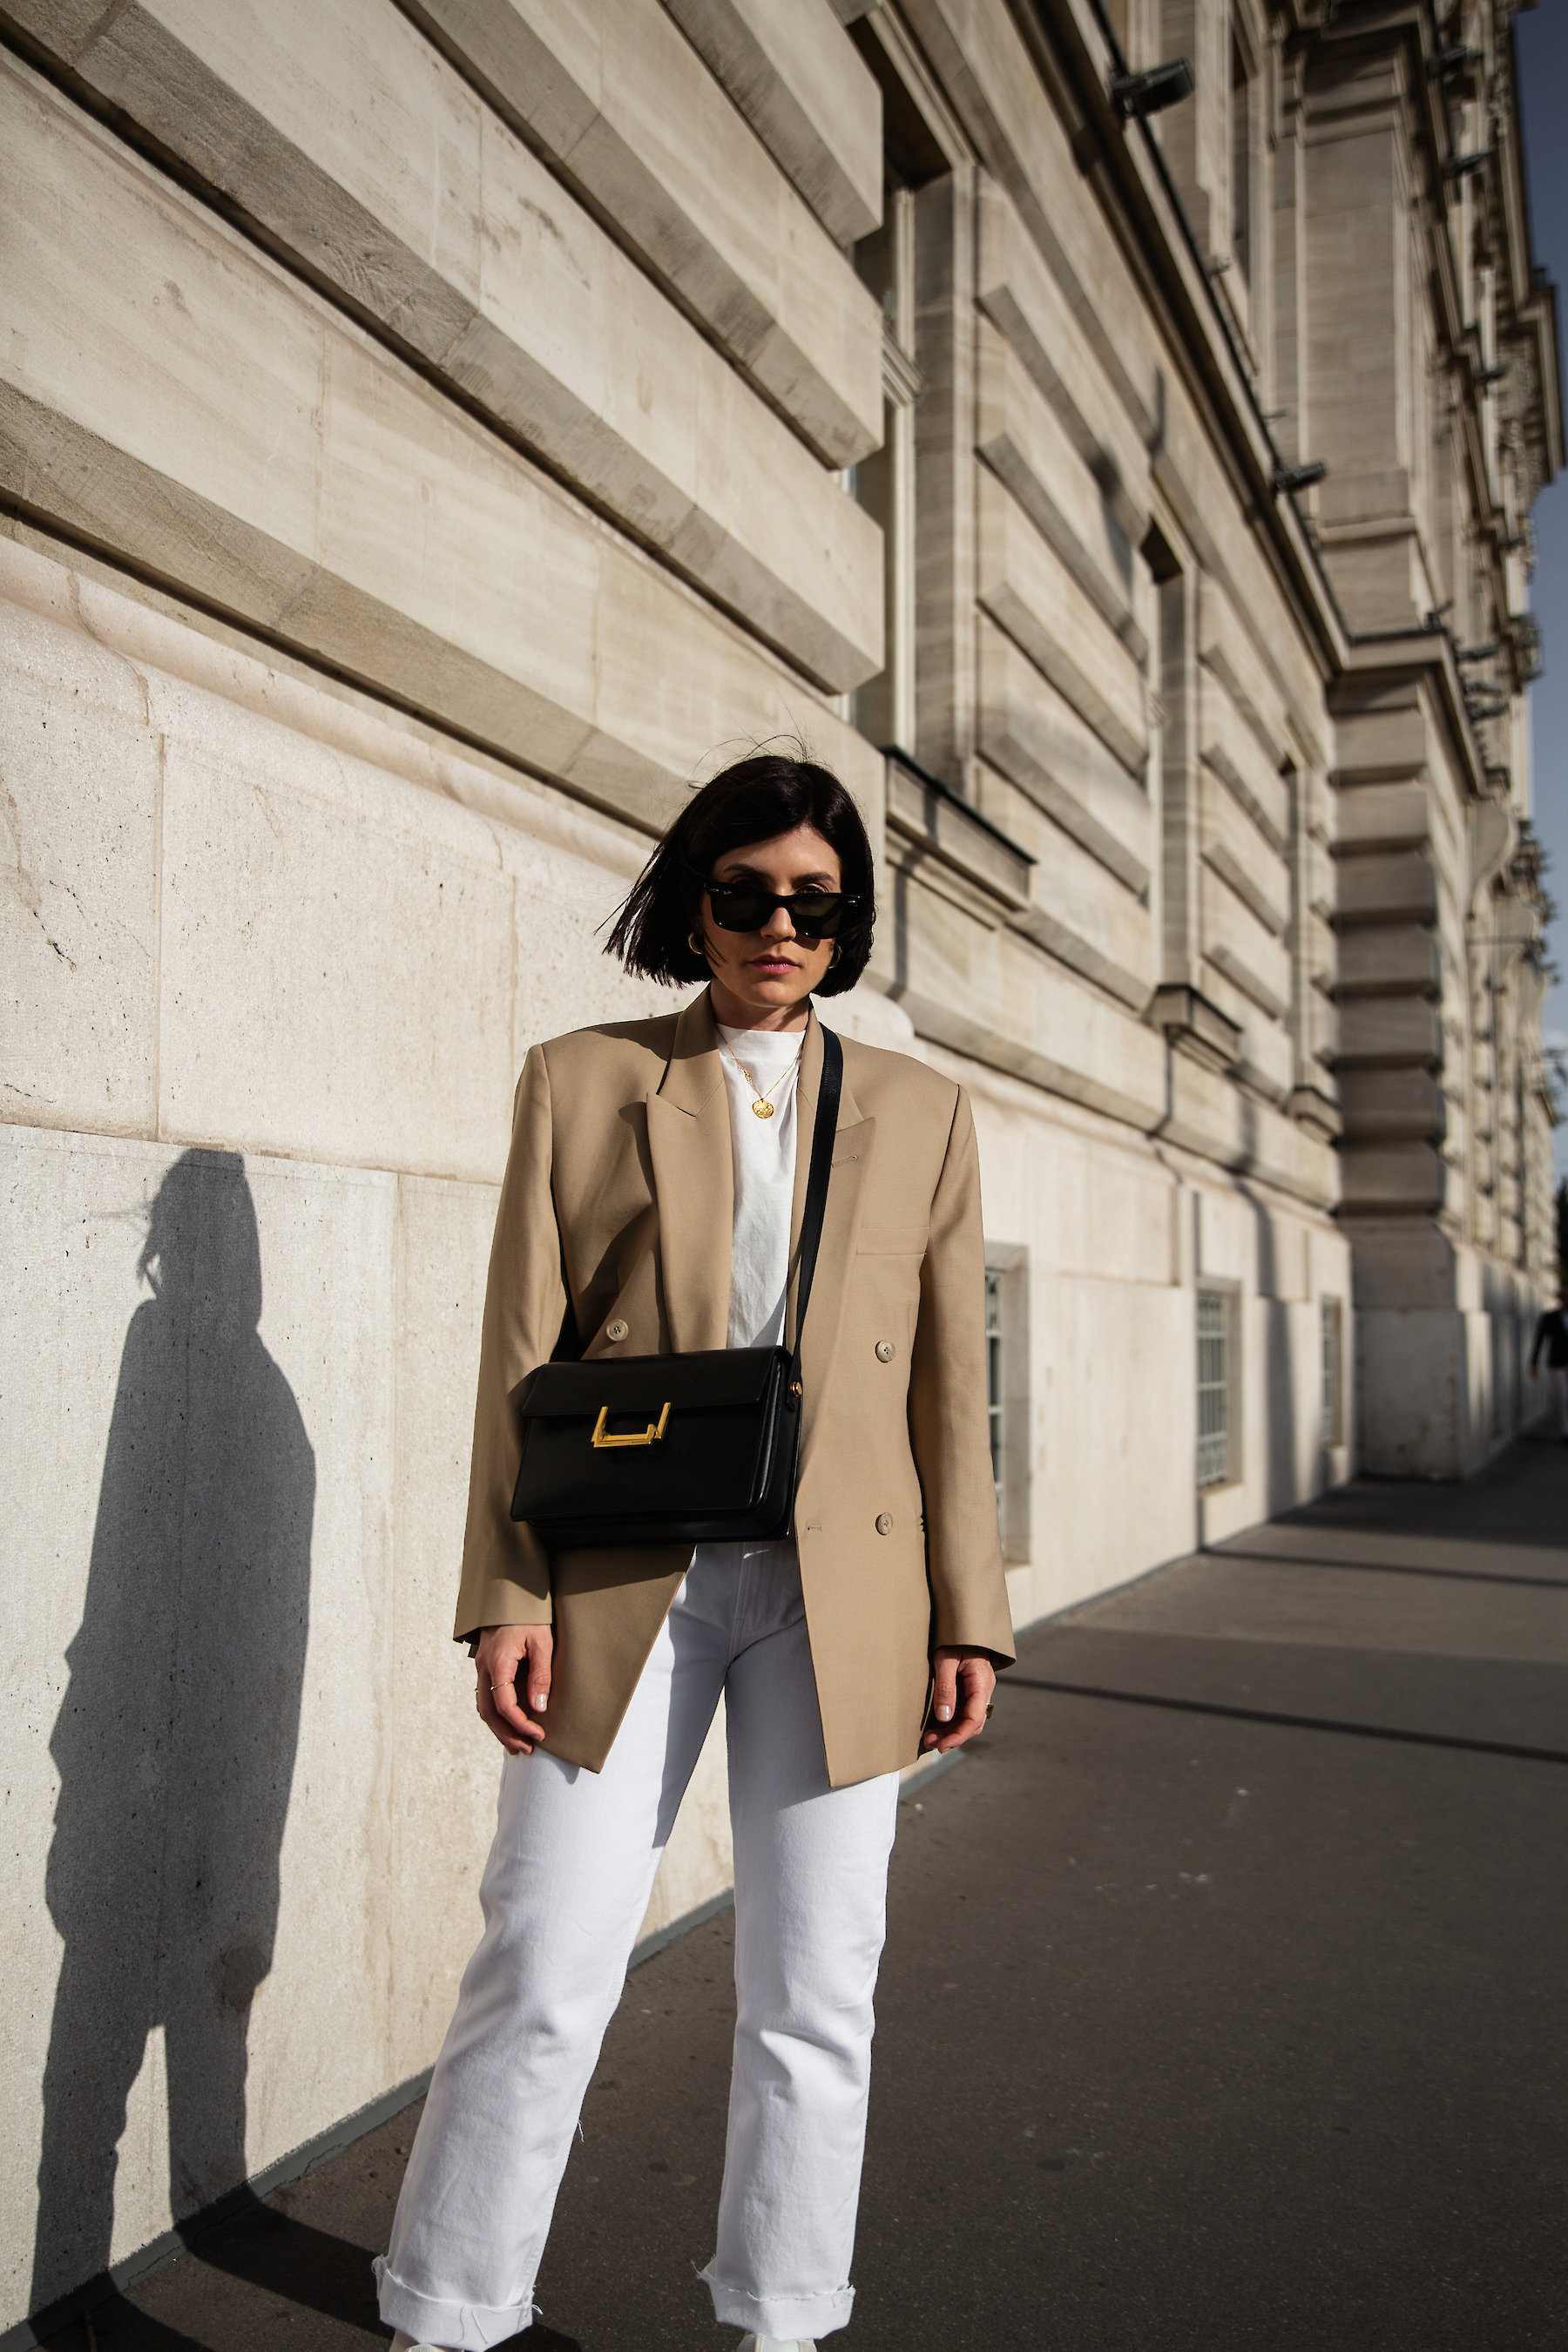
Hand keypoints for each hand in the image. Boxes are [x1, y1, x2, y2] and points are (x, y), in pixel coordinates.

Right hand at [474, 1623, 553, 1753]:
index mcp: (498, 1662)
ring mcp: (481, 1667)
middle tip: (527, 1750)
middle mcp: (484, 1667)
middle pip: (489, 1712)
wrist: (510, 1592)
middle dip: (507, 1734)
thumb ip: (540, 1674)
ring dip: (499, 1728)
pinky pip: (485, 1697)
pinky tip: (507, 1723)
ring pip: (484, 1707)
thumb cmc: (529, 1615)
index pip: (505, 1705)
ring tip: (518, 1744)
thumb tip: (539, 1707)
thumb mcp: (542, 1642)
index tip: (539, 1734)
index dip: (521, 1724)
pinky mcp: (485, 1666)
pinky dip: (495, 1715)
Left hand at [922, 1645, 996, 1752]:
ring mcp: (976, 1690)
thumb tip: (944, 1717)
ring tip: (929, 1738)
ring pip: (967, 1719)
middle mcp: (983, 1689)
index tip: (942, 1745)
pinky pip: (962, 1710)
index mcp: (982, 1682)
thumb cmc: (953, 1637)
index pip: (974, 1718)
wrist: (960, 1621)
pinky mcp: (968, 1690)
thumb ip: (946, 1687)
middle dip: (952, 1736)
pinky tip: (935, 1726)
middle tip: (930, 1742)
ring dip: (950, 1731)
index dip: (959, 1735)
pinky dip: (950, 1721)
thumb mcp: (946, 1659)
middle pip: (972, 1722)